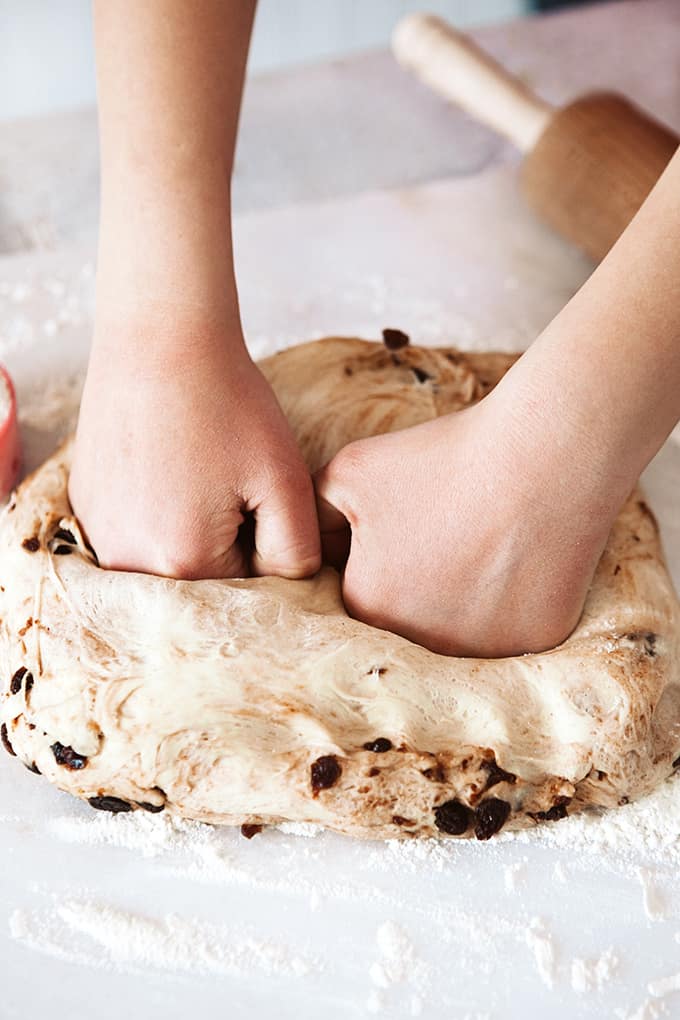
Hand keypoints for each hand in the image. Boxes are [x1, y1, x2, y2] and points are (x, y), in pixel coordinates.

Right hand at [69, 323, 320, 579]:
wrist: (160, 338)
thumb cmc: (227, 404)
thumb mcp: (285, 481)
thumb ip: (296, 554)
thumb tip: (290, 590)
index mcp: (184, 563)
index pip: (245, 591)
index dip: (265, 546)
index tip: (261, 497)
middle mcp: (130, 563)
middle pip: (202, 582)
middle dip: (228, 541)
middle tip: (229, 478)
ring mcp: (100, 535)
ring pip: (166, 561)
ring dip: (189, 530)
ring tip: (197, 470)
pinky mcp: (86, 508)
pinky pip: (134, 535)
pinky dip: (156, 513)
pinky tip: (167, 468)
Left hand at [315, 391, 618, 657]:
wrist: (543, 456)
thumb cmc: (441, 460)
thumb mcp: (348, 471)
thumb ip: (311, 513)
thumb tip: (303, 543)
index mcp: (368, 607)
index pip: (358, 598)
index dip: (377, 561)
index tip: (402, 530)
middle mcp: (420, 645)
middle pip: (407, 622)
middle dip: (417, 586)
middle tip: (445, 534)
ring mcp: (482, 652)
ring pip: (460, 632)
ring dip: (463, 602)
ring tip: (483, 543)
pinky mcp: (536, 644)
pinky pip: (512, 630)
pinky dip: (513, 600)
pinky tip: (519, 558)